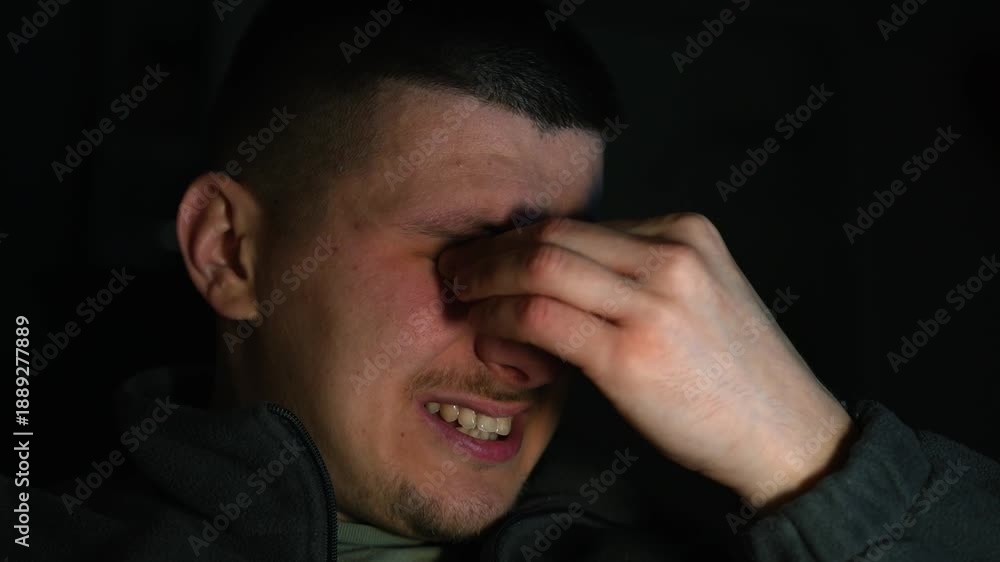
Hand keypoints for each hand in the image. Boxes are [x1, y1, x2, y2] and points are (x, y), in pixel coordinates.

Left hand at [437, 213, 854, 505]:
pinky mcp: (631, 355)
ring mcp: (652, 304)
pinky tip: (485, 327)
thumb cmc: (734, 373)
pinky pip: (542, 319)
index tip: (492, 252)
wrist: (785, 433)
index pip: (581, 223)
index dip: (523, 237)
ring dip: (484, 277)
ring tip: (458, 292)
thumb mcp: (697, 296)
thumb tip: (556, 271)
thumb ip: (637, 274)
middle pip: (553, 235)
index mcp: (687, 232)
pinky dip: (501, 318)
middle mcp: (670, 257)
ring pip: (539, 267)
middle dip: (492, 248)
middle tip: (457, 265)